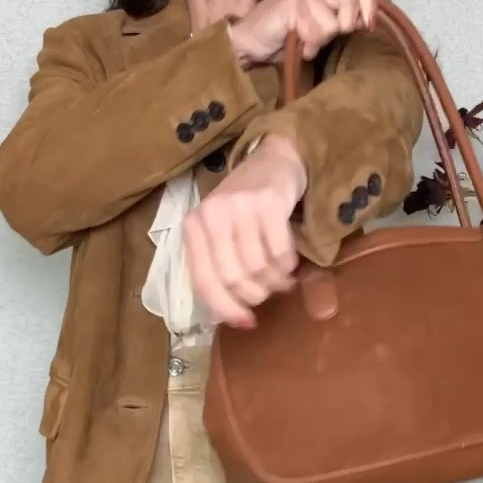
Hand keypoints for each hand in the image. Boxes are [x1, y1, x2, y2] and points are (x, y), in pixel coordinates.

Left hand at [184, 137, 308, 328]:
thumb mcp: (220, 233)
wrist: (272, 160)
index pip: (204, 280)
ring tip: (281, 277)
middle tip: (268, 292)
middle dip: (256, 295)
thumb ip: (217, 268)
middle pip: (234, 279)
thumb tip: (228, 319)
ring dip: (275, 282)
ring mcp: (240, 207)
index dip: (225, 308)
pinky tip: (289, 262)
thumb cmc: (243, 207)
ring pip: (259, 268)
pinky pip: (281, 252)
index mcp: (193, 227)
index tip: (246, 322)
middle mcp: (212, 215)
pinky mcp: (269, 202)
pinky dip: (288, 265)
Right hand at [228, 0, 376, 67]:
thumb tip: (366, 21)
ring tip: (306, 40)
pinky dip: (310, 46)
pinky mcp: (292, 4)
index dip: (368, 3)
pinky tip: (297, 43)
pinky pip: (317, 32)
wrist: (248, 42)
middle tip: (327, 36)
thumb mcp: (318, 21)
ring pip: (334, 21)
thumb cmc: (283, 35)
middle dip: (345, 25)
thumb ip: (340, 14)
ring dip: (323, 39)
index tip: (368, 26)